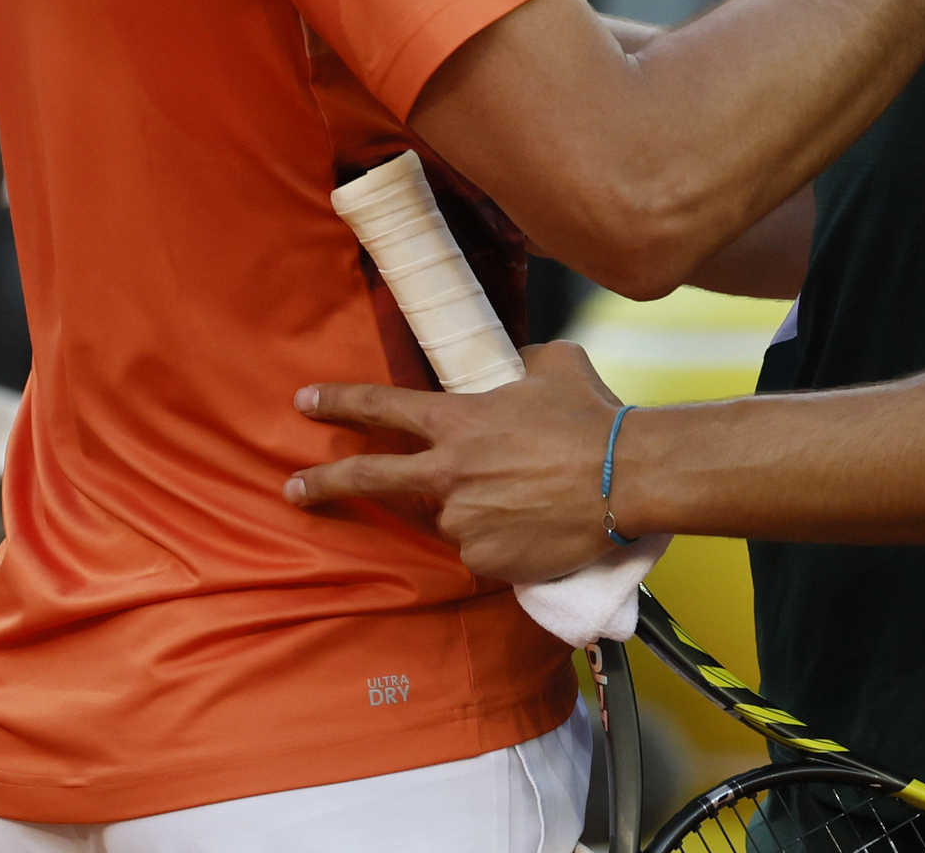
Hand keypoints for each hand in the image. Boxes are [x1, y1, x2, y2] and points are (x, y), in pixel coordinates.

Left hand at [287, 341, 626, 583]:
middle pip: (369, 478)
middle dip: (323, 483)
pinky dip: (495, 538)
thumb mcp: (552, 365)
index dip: (338, 402)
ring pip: (446, 516)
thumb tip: (512, 369)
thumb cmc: (592, 416)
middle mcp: (449, 472)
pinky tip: (531, 524)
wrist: (629, 477)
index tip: (305, 402)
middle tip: (294, 489)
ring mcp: (464, 520)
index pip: (380, 407)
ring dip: (467, 507)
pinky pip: (479, 549)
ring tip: (519, 496)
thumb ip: (517, 366)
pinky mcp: (487, 558)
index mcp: (457, 420)